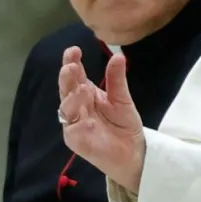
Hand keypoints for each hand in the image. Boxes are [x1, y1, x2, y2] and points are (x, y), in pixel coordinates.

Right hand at [58, 46, 145, 192]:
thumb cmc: (124, 124)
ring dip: (72, 98)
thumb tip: (118, 56)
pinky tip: (85, 118)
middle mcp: (76, 106)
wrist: (134, 151)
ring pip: (66, 108)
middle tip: (71, 65)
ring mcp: (74, 123)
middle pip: (67, 89)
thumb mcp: (122, 98)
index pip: (76, 75)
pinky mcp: (76, 140)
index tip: (74, 50)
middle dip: (67, 77)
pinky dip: (78, 122)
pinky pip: (73, 130)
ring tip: (81, 87)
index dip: (72, 62)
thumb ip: (117, 79)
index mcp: (86, 93)